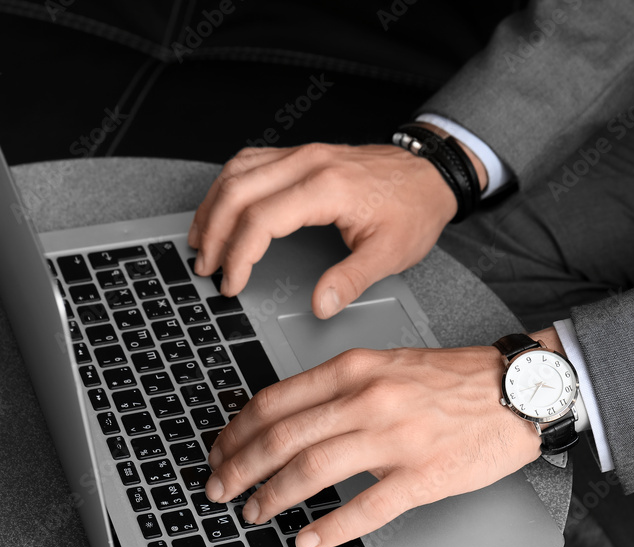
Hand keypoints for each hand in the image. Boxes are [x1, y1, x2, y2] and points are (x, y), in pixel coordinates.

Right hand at [187, 143, 456, 318]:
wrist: (431, 173)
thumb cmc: (414, 207)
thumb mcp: (391, 252)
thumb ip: (351, 280)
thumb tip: (319, 304)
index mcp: (326, 187)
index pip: (261, 220)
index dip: (238, 256)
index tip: (231, 283)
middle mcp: (308, 163)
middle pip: (237, 192)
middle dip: (213, 233)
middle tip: (206, 268)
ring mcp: (302, 153)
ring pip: (237, 172)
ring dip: (212, 206)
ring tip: (201, 241)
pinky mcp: (301, 154)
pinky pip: (250, 161)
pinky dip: (227, 186)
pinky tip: (221, 207)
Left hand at [204, 345, 543, 546]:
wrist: (516, 389)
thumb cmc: (453, 379)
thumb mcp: (386, 363)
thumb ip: (338, 386)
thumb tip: (286, 416)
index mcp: (355, 369)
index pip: (274, 401)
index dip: (236, 432)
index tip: (221, 451)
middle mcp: (368, 399)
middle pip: (281, 438)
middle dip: (239, 469)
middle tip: (220, 490)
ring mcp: (394, 438)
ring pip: (312, 471)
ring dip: (272, 498)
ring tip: (255, 514)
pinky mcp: (422, 476)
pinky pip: (364, 509)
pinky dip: (328, 528)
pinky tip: (308, 538)